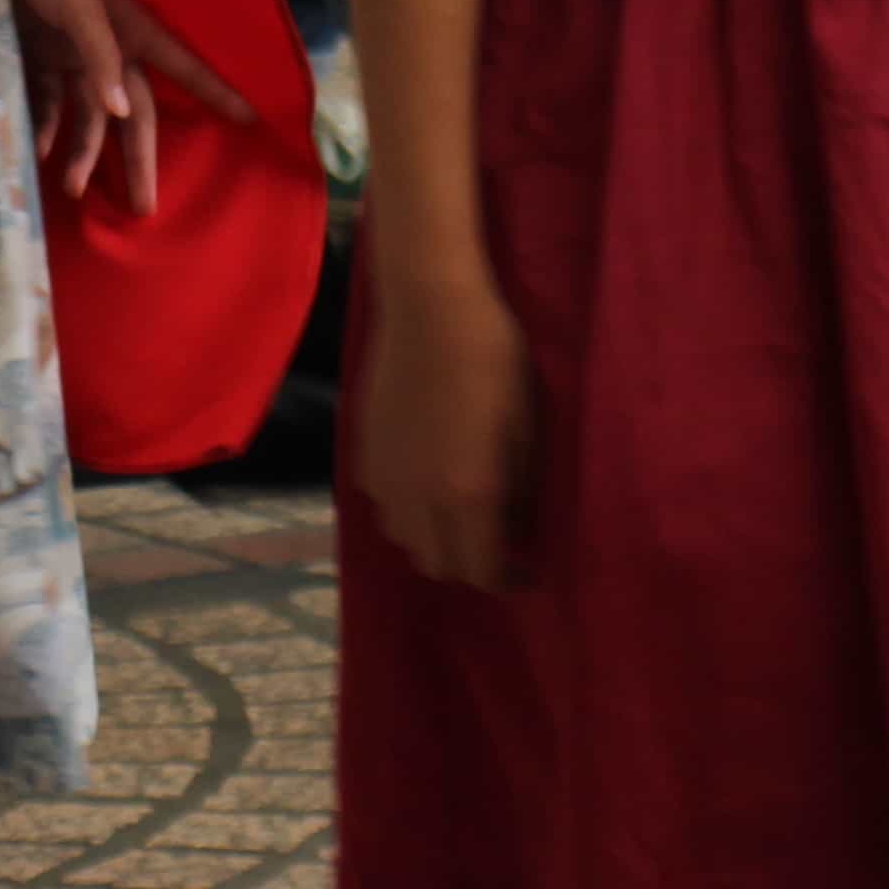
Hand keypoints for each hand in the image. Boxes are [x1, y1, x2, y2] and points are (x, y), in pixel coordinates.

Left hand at [0, 0, 251, 216]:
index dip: (217, 93)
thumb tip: (124, 113)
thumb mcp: (78, 9)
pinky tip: (38, 151)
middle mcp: (111, 50)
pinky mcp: (44, 55)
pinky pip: (49, 101)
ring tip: (70, 188)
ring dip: (82, 151)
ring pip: (88, 116)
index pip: (183, 69)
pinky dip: (46, 125)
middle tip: (144, 208)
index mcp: (133, 32)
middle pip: (133, 114)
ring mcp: (77, 55)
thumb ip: (99, 58)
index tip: (252, 119)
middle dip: (138, 161)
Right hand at [351, 263, 534, 588]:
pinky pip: (383, 503)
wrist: (431, 308)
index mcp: (469, 496)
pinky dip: (405, 507)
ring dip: (432, 538)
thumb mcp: (526, 427)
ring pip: (404, 539)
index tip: (525, 571)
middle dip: (468, 564)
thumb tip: (520, 531)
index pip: (482, 572)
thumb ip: (521, 490)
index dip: (507, 580)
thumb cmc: (494, 360)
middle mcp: (420, 500)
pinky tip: (424, 476)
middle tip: (494, 540)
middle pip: (438, 566)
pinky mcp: (362, 455)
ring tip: (456, 510)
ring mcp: (385, 479)